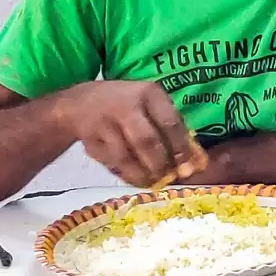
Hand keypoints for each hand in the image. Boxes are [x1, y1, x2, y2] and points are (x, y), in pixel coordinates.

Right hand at [54, 81, 203, 189]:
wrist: (80, 103)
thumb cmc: (127, 103)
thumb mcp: (150, 103)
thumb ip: (171, 127)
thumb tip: (194, 160)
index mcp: (147, 93)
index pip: (170, 122)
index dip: (181, 147)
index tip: (188, 165)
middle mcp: (124, 106)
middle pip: (146, 141)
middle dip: (160, 164)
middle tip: (170, 177)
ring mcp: (103, 124)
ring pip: (125, 157)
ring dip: (142, 174)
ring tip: (154, 182)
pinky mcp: (89, 142)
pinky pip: (111, 163)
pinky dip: (126, 175)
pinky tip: (136, 178)